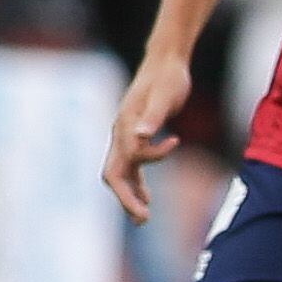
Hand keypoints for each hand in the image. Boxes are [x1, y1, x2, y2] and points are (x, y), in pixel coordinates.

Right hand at [103, 50, 191, 224]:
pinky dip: (137, 182)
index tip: (160, 177)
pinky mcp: (137, 134)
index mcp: (125, 127)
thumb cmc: (167, 77)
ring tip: (144, 218)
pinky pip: (131, 165)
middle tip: (143, 219)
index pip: (120, 167)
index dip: (136, 181)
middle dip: (125, 199)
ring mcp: (127, 135)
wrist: (166, 62)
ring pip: (121, 172)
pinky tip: (148, 195)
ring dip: (130, 195)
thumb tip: (142, 136)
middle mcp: (121, 133)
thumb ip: (153, 116)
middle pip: (113, 175)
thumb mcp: (165, 96)